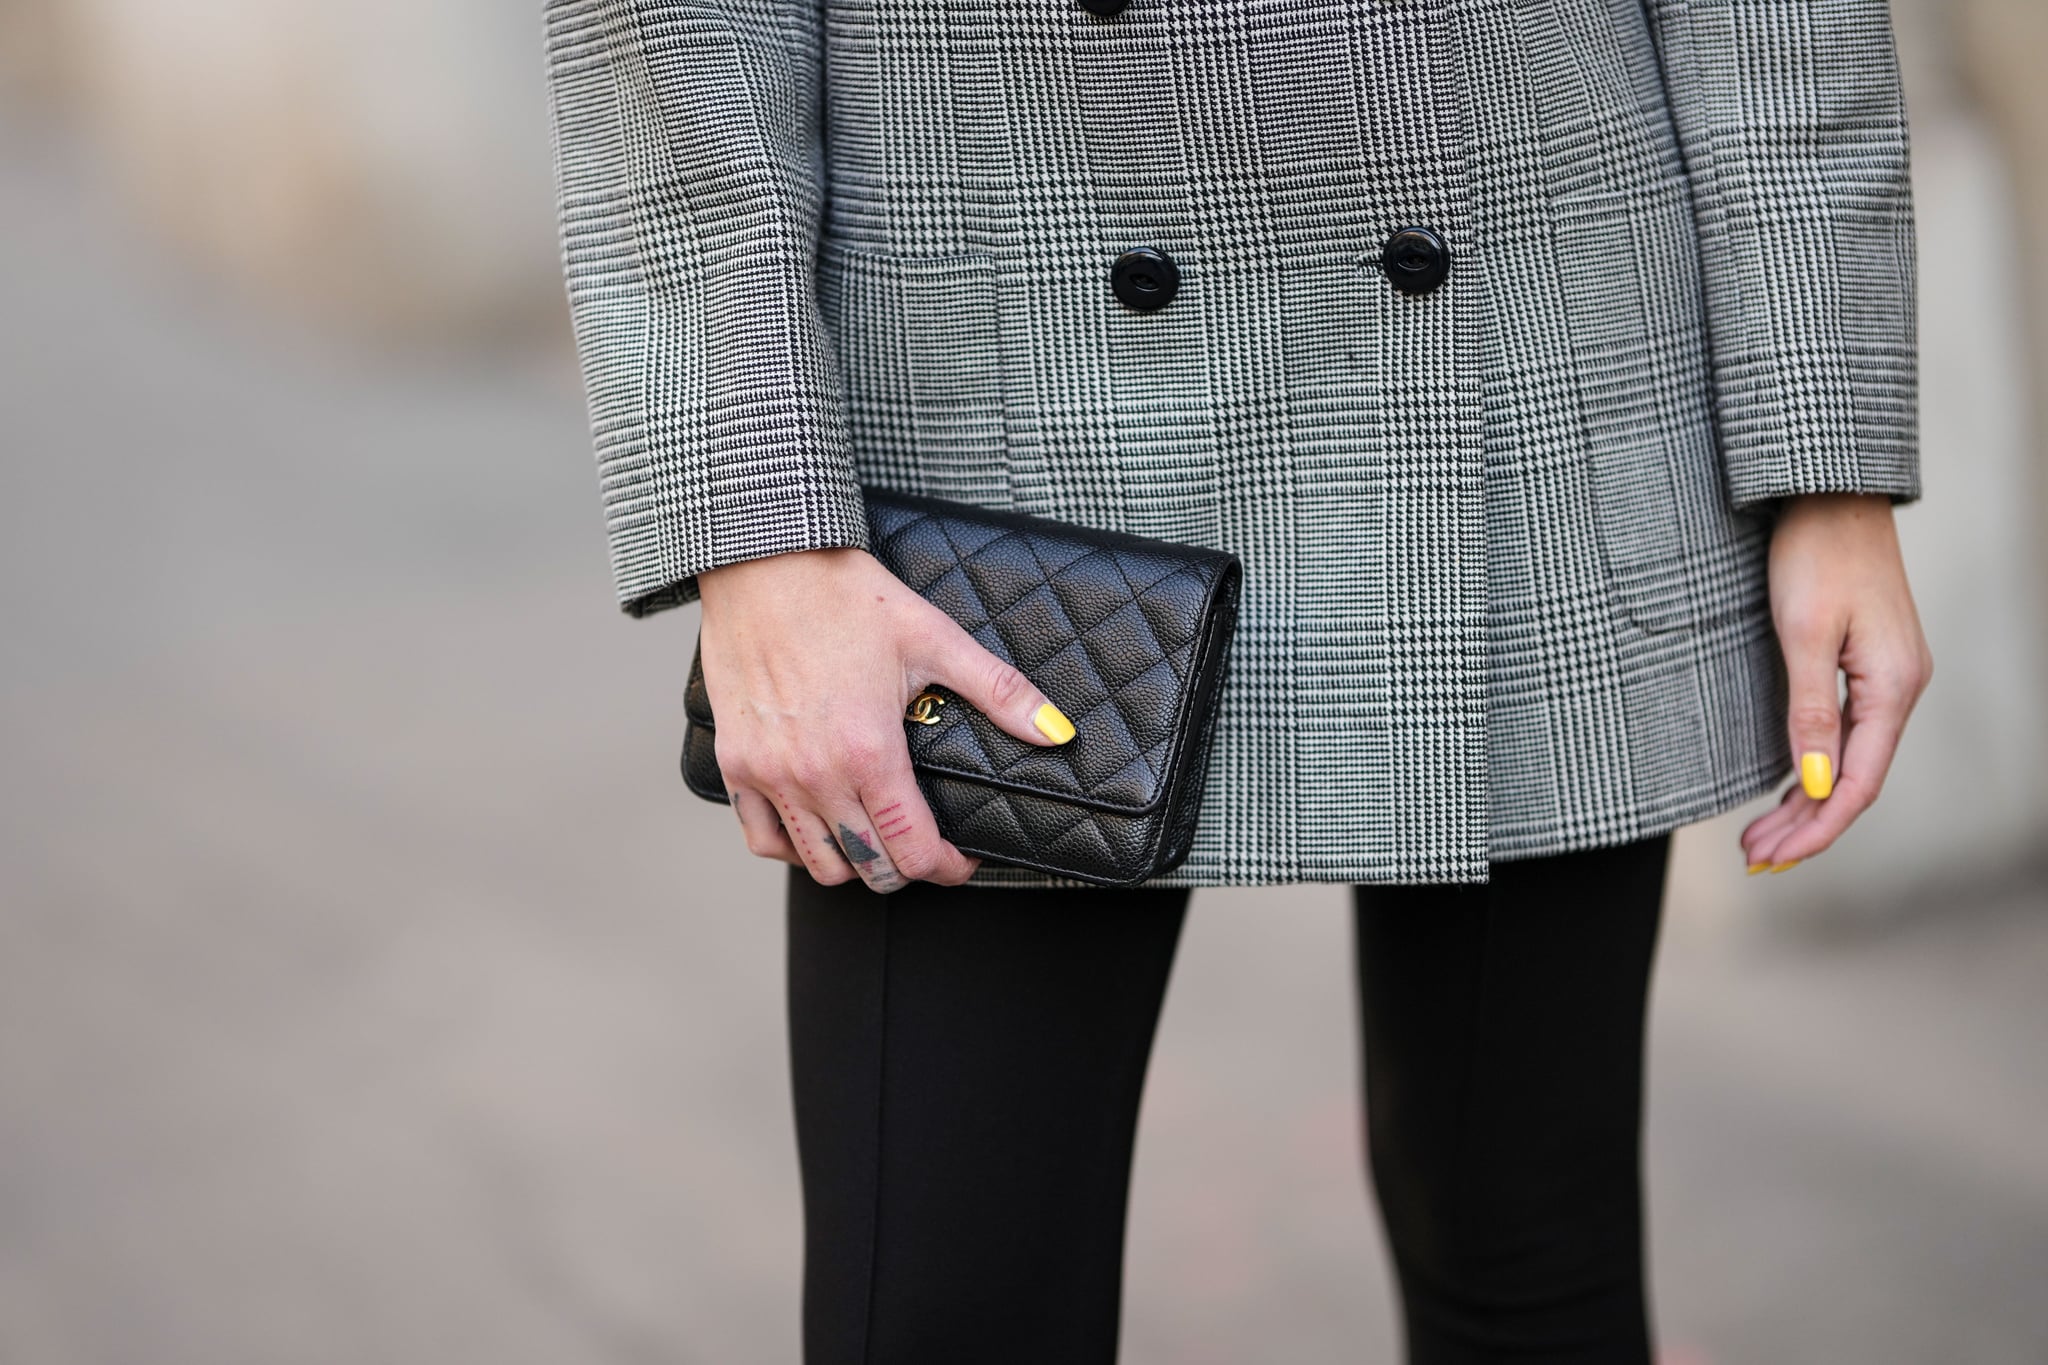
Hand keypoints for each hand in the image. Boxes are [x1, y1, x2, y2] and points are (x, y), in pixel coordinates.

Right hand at [696, 546, 1074, 891]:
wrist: (762, 560)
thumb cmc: (844, 595)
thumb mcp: (934, 638)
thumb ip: (999, 691)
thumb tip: (1056, 731)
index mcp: (869, 751)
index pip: (913, 851)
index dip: (947, 868)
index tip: (961, 859)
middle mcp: (815, 774)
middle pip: (869, 868)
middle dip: (907, 868)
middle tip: (924, 846)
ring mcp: (769, 773)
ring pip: (818, 864)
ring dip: (855, 863)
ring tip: (877, 838)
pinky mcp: (736, 763)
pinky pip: (763, 838)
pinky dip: (795, 847)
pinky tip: (820, 827)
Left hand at [1741, 493, 1932, 872]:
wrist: (1829, 492)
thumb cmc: (1814, 553)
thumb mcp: (1803, 634)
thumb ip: (1809, 712)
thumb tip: (1813, 783)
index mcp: (1892, 687)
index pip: (1857, 784)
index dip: (1816, 829)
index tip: (1772, 859)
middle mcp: (1899, 688)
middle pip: (1853, 779)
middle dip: (1805, 825)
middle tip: (1753, 858)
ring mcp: (1886, 676)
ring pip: (1848, 759)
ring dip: (1805, 801)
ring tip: (1760, 838)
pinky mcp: (1866, 663)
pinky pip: (1845, 733)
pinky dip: (1813, 767)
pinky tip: (1788, 789)